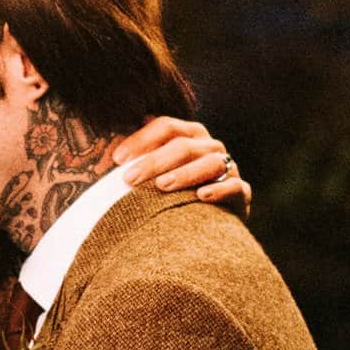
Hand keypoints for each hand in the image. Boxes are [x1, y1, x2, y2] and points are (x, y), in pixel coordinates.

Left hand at [115, 116, 250, 217]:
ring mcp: (229, 168)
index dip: (141, 139)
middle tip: (129, 179)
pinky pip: (235, 187)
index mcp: (191, 135)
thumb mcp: (155, 173)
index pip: (167, 126)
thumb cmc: (173, 193)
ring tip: (162, 186)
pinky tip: (200, 196)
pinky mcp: (242, 194)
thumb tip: (107, 152)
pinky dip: (219, 190)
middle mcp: (211, 147)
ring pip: (211, 163)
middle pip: (185, 145)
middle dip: (155, 161)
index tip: (116, 159)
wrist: (207, 223)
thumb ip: (138, 159)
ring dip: (185, 173)